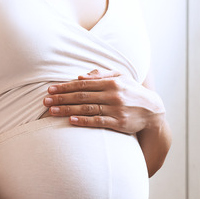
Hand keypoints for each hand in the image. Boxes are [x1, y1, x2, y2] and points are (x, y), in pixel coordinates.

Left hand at [43, 69, 165, 133]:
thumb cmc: (133, 93)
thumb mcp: (121, 78)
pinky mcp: (118, 123)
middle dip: (61, 98)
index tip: (50, 90)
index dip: (65, 86)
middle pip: (82, 96)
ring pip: (86, 108)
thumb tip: (80, 76)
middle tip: (45, 101)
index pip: (83, 84)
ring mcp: (115, 109)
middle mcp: (113, 94)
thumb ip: (101, 75)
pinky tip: (70, 120)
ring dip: (67, 109)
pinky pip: (97, 121)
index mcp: (111, 82)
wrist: (153, 110)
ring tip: (52, 111)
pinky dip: (83, 120)